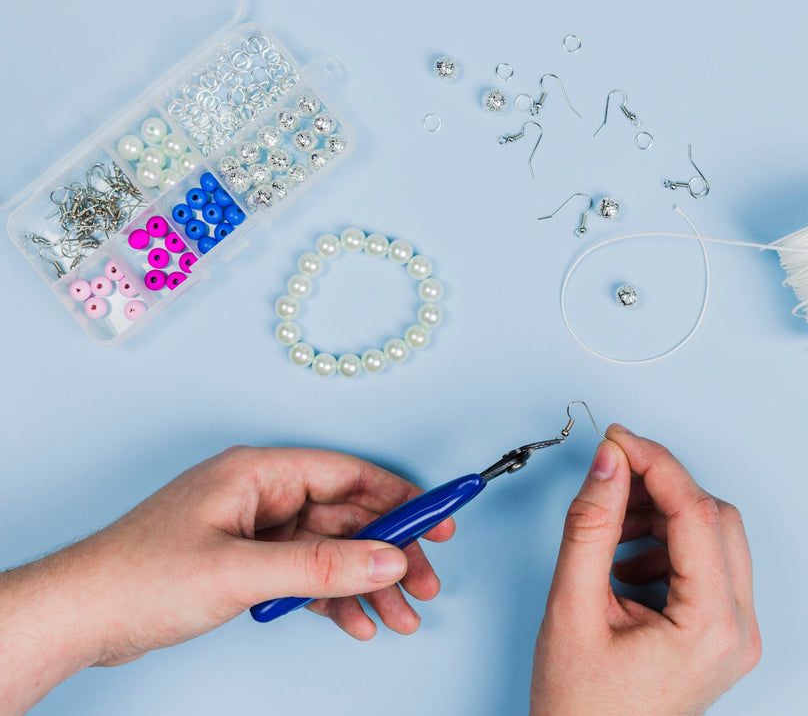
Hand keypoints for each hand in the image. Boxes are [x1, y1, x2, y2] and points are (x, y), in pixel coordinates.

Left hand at [0, 446, 453, 714]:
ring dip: (367, 585)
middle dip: (389, 555)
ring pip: (332, 552)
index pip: (349, 477)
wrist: (80, 617)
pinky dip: (334, 599)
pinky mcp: (247, 564)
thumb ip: (322, 565)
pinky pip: (307, 575)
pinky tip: (357, 622)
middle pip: (348, 519)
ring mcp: (255, 531)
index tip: (438, 521)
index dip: (400, 499)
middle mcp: (262, 496)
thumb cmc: (139, 576)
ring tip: (400, 617)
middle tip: (424, 584)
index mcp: (259, 473)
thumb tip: (387, 559)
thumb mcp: (242, 571)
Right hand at [531, 425, 759, 715]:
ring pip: (715, 538)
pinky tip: (624, 566)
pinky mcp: (720, 636)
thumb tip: (610, 464)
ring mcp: (734, 635)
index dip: (656, 465)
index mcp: (711, 627)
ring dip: (664, 520)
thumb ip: (591, 527)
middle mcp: (737, 630)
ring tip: (611, 538)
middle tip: (613, 478)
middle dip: (662, 490)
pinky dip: (668, 549)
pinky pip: (707, 567)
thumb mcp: (573, 609)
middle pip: (716, 519)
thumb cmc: (582, 709)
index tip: (619, 441)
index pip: (696, 513)